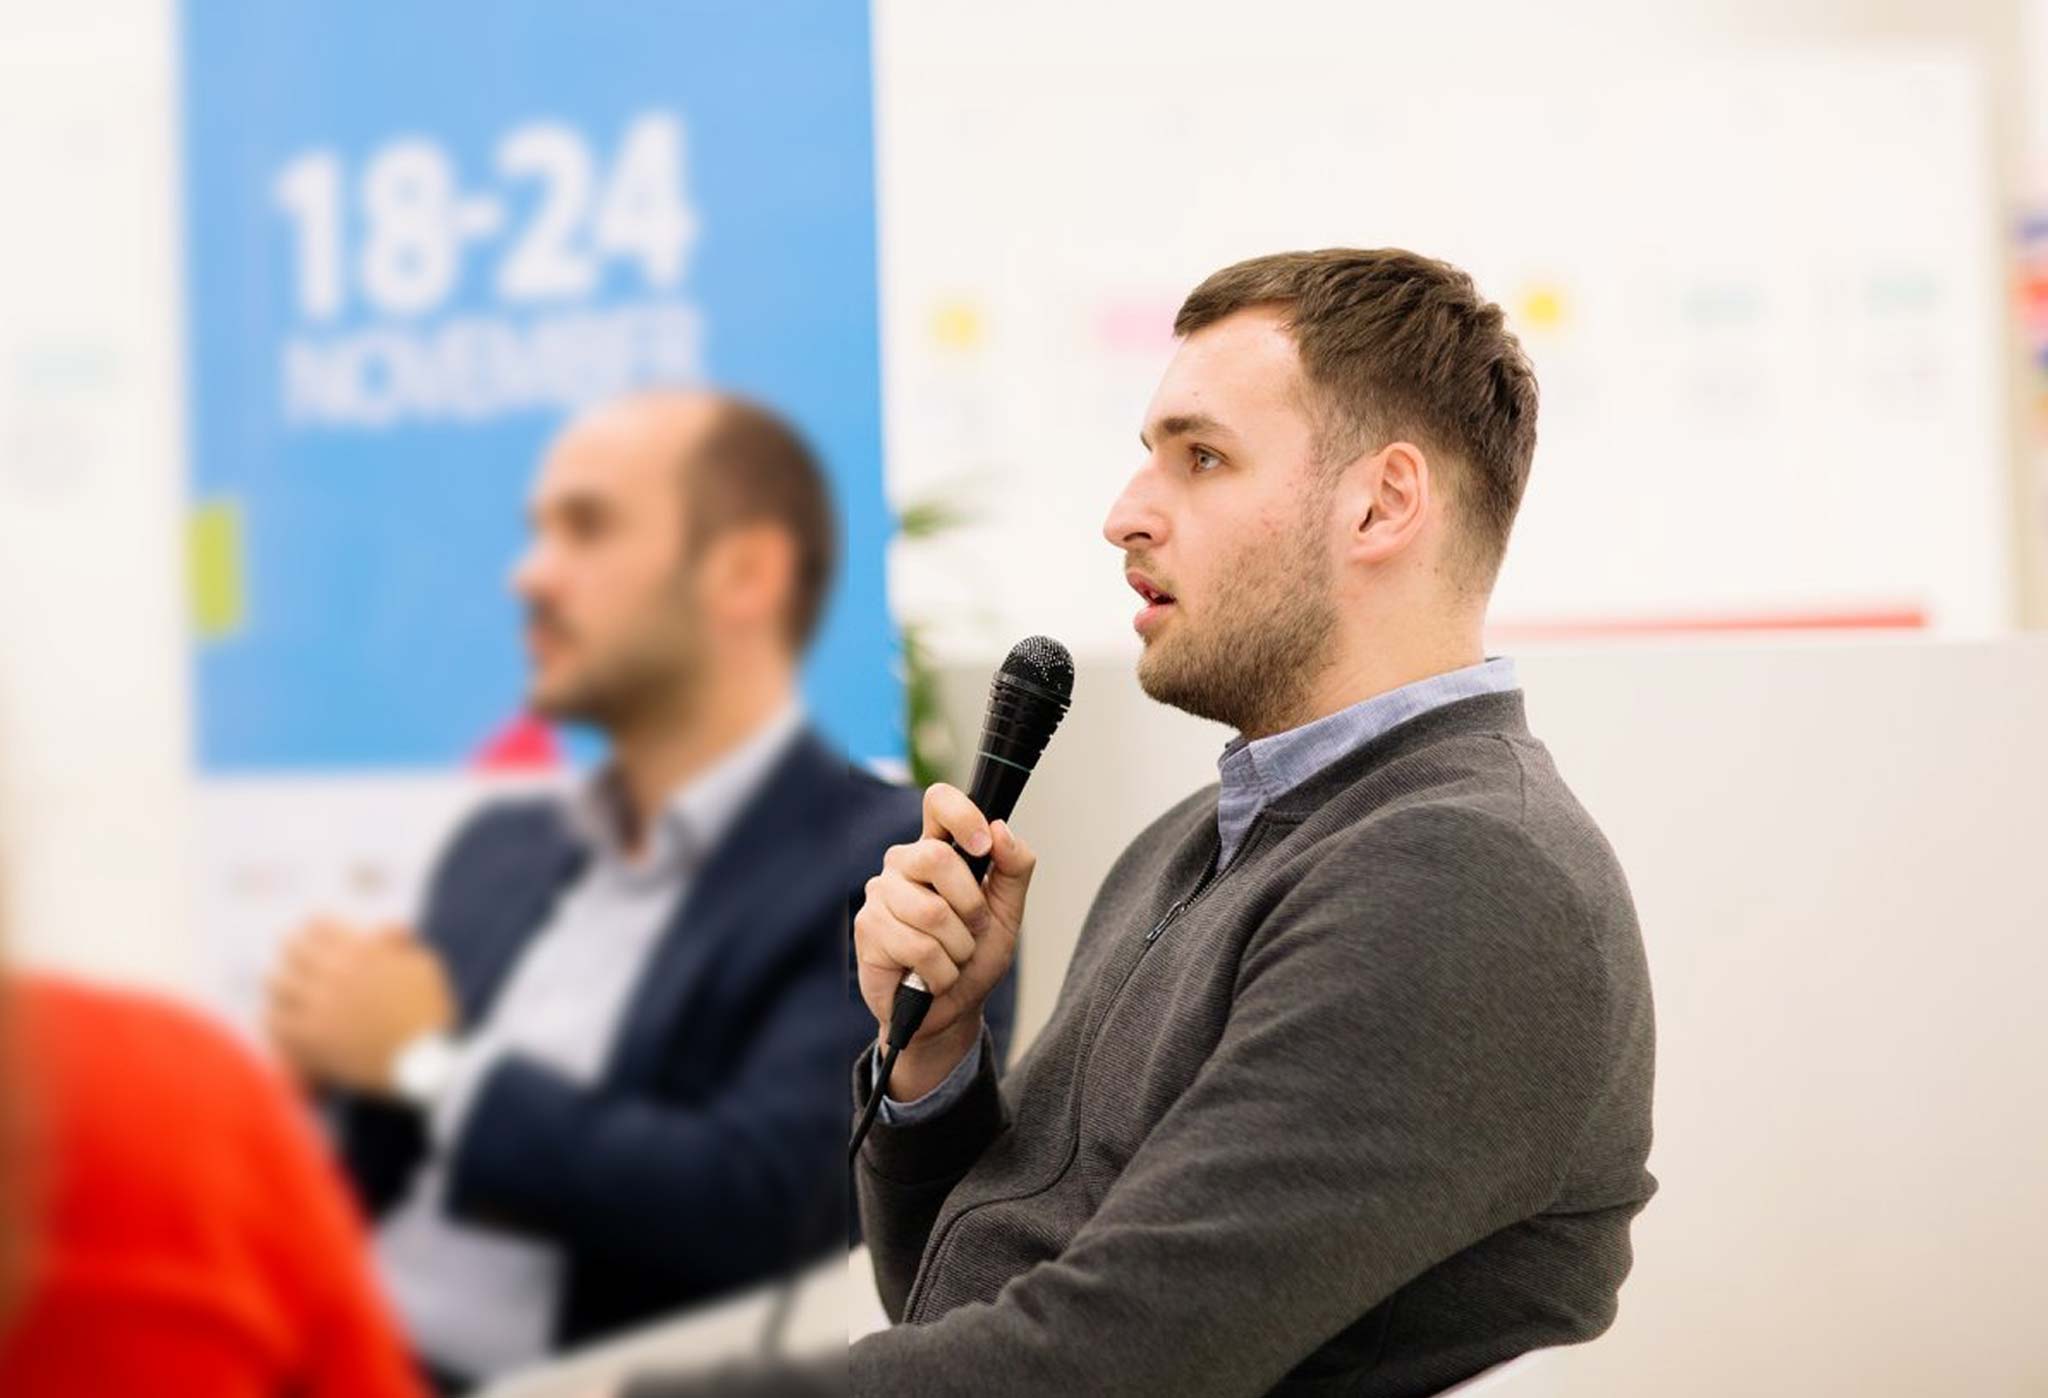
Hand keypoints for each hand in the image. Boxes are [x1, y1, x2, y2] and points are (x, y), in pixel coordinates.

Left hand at [265, 918, 455, 1096]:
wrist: (423, 1065)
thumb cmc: (429, 1014)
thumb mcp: (424, 967)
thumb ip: (399, 943)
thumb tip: (383, 927)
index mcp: (361, 952)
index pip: (318, 926)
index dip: (315, 929)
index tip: (313, 934)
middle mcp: (334, 974)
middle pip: (290, 949)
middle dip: (293, 951)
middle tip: (293, 957)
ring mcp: (317, 1006)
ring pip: (275, 982)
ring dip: (281, 982)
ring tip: (283, 987)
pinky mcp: (307, 1039)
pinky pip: (273, 1021)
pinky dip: (273, 1017)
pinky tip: (279, 1018)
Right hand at [854, 782, 1035, 1099]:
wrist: (950, 1011)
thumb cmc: (975, 957)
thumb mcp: (1008, 912)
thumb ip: (1014, 868)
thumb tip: (1001, 831)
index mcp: (938, 849)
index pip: (938, 802)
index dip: (963, 815)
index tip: (983, 845)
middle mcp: (903, 864)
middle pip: (938, 858)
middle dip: (971, 906)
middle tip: (973, 930)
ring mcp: (880, 895)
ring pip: (931, 912)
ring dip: (958, 947)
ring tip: (951, 958)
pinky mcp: (868, 930)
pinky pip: (917, 947)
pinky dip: (941, 972)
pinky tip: (931, 976)